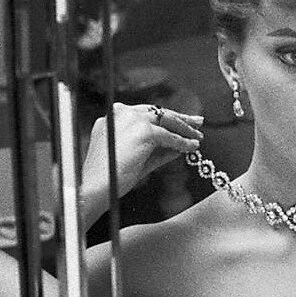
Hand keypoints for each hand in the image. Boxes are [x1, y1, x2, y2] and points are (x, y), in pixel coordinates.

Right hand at [82, 102, 203, 202]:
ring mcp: (132, 120)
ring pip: (165, 120)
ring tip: (198, 136)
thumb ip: (156, 151)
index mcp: (114, 117)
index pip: (145, 113)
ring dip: (184, 128)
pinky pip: (169, 136)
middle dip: (179, 117)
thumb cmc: (111, 177)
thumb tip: (176, 147)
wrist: (97, 185)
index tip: (179, 122)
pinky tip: (192, 148)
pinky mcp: (144, 132)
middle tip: (197, 121)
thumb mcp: (136, 160)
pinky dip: (182, 142)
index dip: (164, 118)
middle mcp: (122, 113)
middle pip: (157, 111)